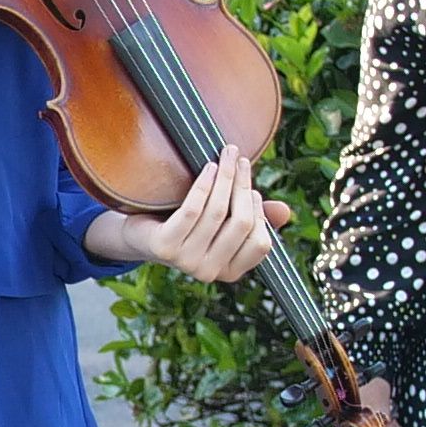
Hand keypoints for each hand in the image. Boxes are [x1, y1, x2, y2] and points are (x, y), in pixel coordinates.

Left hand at [123, 148, 291, 283]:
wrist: (140, 234)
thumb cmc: (188, 225)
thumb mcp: (223, 223)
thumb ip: (254, 218)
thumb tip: (285, 212)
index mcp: (229, 271)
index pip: (260, 243)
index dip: (260, 213)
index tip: (252, 189)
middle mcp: (210, 271)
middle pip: (242, 223)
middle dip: (243, 185)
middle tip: (240, 159)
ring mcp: (186, 262)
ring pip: (218, 212)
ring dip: (225, 177)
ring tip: (226, 155)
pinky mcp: (165, 247)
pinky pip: (193, 209)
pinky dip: (204, 184)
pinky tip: (208, 167)